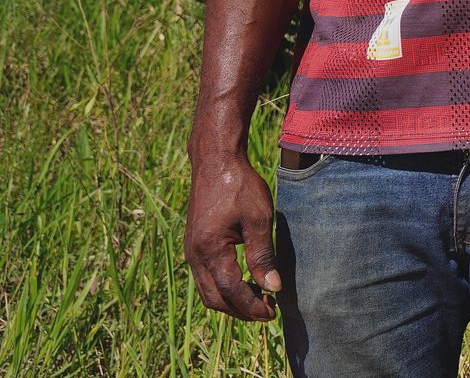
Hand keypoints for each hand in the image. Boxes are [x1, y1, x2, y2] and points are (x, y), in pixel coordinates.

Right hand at [184, 154, 280, 320]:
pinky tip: (244, 284)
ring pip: (207, 291)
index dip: (252, 305)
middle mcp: (194, 255)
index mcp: (210, 249)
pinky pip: (205, 278)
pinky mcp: (194, 246)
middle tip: (267, 312)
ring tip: (259, 301)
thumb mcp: (259, 218)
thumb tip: (273, 287)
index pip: (231, 291)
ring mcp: (191, 251)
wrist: (215, 162)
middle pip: (215, 298)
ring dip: (231, 302)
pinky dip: (223, 288)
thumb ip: (263, 255)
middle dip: (241, 310)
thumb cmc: (240, 186)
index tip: (272, 313)